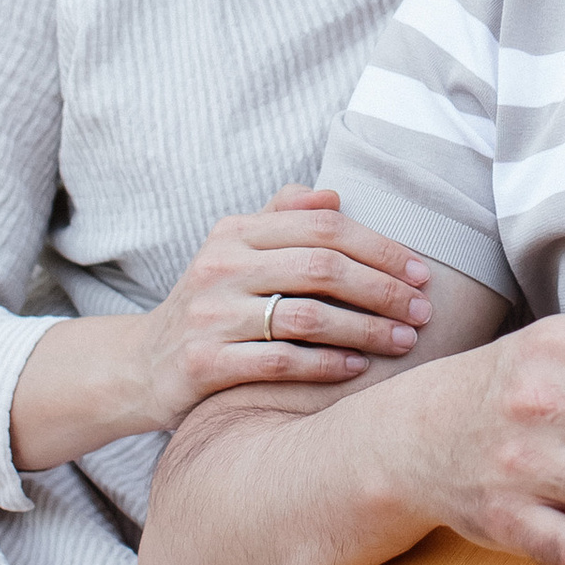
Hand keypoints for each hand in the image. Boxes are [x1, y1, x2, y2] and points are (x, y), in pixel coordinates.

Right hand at [133, 186, 431, 428]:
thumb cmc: (212, 305)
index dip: (380, 247)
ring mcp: (209, 314)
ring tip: (403, 342)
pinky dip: (327, 364)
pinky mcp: (204, 362)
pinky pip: (281, 362)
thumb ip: (282, 219)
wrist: (142, 365)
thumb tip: (335, 195)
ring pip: (308, 316)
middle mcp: (220, 266)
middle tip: (423, 311)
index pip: (323, 227)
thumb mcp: (236, 253)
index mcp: (235, 231)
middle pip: (322, 267)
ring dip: (366, 330)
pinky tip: (359, 369)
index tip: (421, 272)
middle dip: (383, 289)